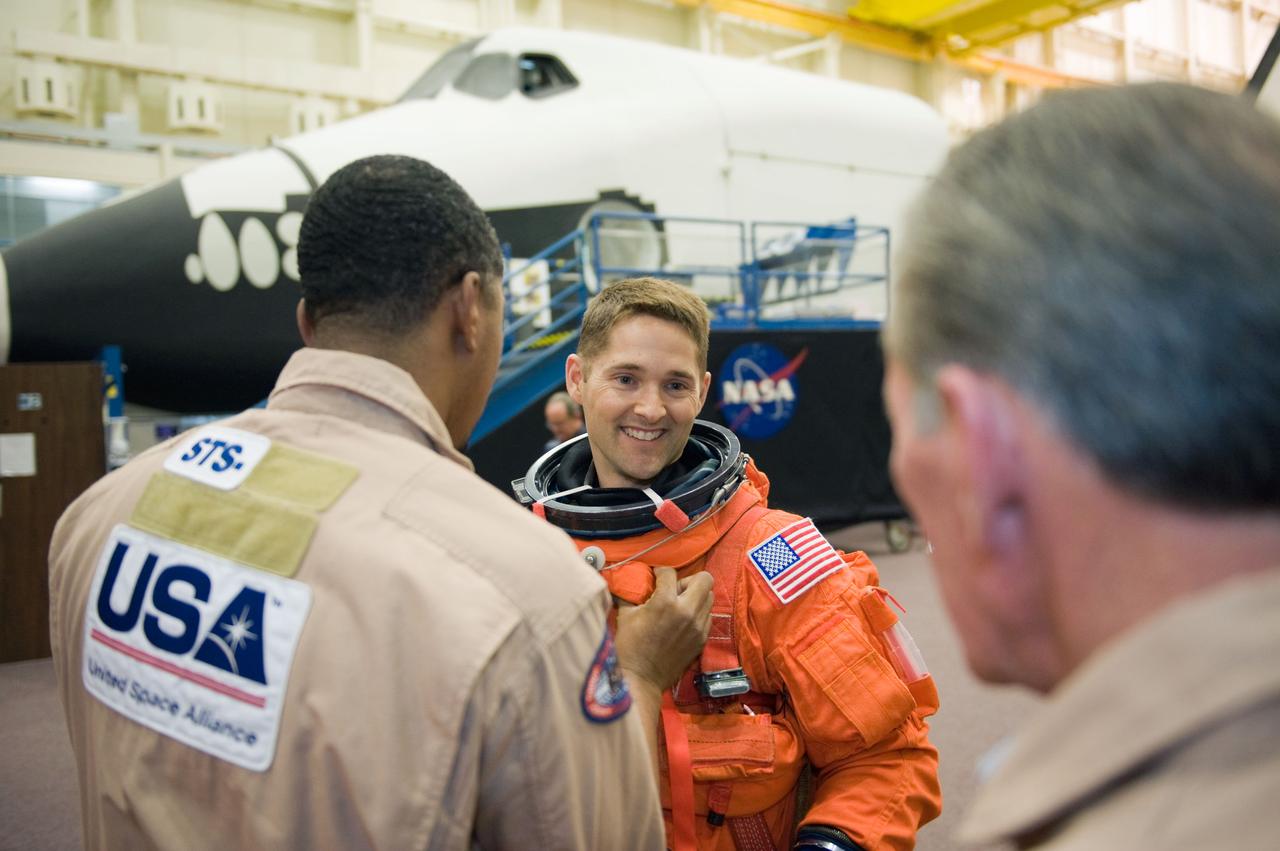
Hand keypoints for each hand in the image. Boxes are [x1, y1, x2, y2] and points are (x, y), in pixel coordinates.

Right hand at [614, 567, 713, 692]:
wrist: (641, 678)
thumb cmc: (629, 646)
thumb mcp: (626, 615)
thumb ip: (632, 594)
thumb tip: (631, 580)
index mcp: (665, 602)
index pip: (670, 573)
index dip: (660, 572)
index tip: (656, 578)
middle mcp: (687, 611)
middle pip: (704, 579)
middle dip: (688, 580)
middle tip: (674, 590)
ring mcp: (698, 626)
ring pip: (710, 597)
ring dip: (696, 596)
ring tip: (680, 605)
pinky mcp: (702, 639)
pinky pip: (708, 616)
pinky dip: (698, 613)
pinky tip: (684, 620)